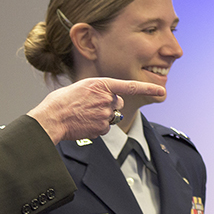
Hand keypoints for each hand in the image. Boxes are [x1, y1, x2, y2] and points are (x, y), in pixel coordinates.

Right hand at [27, 77, 165, 143]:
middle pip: (118, 102)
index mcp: (101, 84)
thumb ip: (97, 90)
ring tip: (84, 115)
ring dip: (102, 116)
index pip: (130, 86)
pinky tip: (84, 124)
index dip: (148, 88)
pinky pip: (105, 128)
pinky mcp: (102, 128)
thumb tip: (105, 98)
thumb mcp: (80, 87)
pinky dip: (97, 127)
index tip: (162, 91)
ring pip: (111, 116)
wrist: (51, 118)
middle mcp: (106, 98)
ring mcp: (105, 114)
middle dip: (110, 104)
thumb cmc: (60, 102)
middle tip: (91, 106)